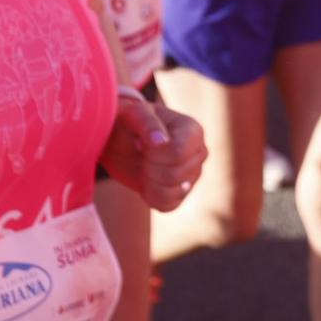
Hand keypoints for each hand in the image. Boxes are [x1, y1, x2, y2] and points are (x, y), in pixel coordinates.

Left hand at [101, 95, 206, 211]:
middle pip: (174, 175)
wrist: (121, 139)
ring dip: (148, 182)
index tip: (140, 142)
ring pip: (171, 193)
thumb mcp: (133, 114)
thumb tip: (161, 141)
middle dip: (148, 167)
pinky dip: (149, 195)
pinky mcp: (181, 194)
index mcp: (193, 131)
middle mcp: (199, 154)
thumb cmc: (129, 121)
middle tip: (140, 154)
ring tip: (143, 165)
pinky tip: (145, 179)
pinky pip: (167, 206)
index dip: (153, 154)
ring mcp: (192, 176)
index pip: (177, 154)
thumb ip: (147, 124)